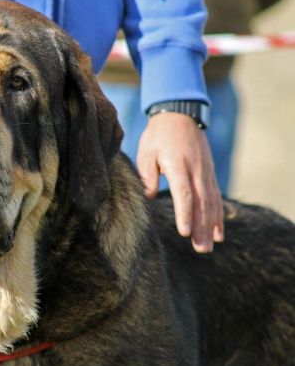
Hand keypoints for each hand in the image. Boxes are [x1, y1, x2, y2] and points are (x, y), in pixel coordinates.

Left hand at [137, 113, 223, 252]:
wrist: (179, 115)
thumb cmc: (158, 136)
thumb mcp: (146, 152)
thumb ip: (147, 176)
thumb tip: (147, 198)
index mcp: (178, 165)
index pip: (183, 193)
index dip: (185, 214)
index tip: (184, 232)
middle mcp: (196, 170)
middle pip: (201, 203)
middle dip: (201, 228)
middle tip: (200, 250)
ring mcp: (206, 172)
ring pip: (211, 203)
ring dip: (210, 226)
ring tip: (208, 247)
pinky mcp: (210, 173)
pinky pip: (216, 197)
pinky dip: (218, 216)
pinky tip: (218, 233)